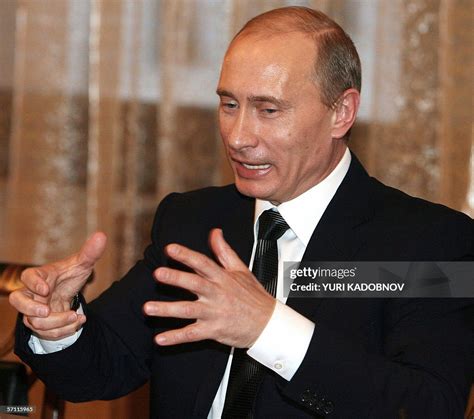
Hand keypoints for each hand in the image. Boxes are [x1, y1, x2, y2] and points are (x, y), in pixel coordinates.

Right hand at [9, 232, 106, 339]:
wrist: (68, 293)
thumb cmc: (70, 276)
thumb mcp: (82, 264)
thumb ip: (90, 253)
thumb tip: (102, 236)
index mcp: (40, 275)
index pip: (27, 276)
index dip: (34, 283)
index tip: (46, 289)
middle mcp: (31, 293)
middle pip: (17, 301)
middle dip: (30, 309)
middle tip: (46, 312)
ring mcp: (33, 310)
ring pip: (34, 322)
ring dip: (57, 323)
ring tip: (76, 317)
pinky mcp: (39, 324)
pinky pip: (46, 333)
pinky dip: (64, 330)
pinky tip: (78, 322)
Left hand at [143, 229, 275, 347]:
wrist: (268, 324)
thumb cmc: (254, 296)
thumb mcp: (241, 269)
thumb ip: (224, 251)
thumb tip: (214, 232)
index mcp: (222, 277)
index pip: (202, 263)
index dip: (186, 255)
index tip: (170, 249)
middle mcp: (217, 294)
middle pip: (194, 284)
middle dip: (175, 278)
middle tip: (157, 274)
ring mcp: (214, 313)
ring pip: (188, 310)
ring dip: (167, 309)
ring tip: (148, 308)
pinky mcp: (213, 330)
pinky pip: (192, 334)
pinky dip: (176, 337)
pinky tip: (159, 339)